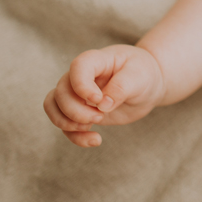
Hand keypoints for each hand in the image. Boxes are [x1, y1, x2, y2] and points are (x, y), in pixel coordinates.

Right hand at [43, 44, 166, 146]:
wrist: (147, 86)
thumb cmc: (144, 74)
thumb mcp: (140, 76)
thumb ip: (121, 87)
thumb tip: (103, 105)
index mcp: (97, 60)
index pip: (78, 67)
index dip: (82, 85)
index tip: (98, 99)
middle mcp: (81, 76)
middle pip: (61, 92)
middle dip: (76, 111)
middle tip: (100, 117)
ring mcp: (77, 94)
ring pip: (53, 106)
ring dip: (67, 123)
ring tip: (92, 128)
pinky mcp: (80, 111)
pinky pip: (64, 124)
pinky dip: (75, 136)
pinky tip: (95, 140)